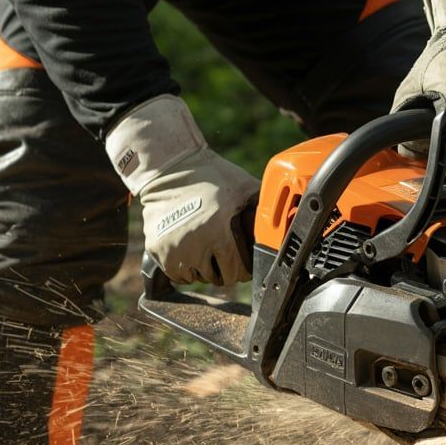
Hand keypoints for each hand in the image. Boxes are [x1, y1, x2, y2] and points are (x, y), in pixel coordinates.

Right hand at [106, 95, 258, 285]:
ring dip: (203, 269)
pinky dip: (184, 267)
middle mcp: (193, 245)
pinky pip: (175, 273)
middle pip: (216, 278)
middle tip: (224, 255)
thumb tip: (289, 222)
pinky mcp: (156, 249)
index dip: (243, 269)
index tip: (242, 263)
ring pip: (195, 278)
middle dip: (224, 269)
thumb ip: (263, 207)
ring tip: (207, 250)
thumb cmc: (210, 175)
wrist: (168, 166)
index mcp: (218, 233)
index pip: (236, 272)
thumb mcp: (243, 188)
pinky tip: (190, 250)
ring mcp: (172, 249)